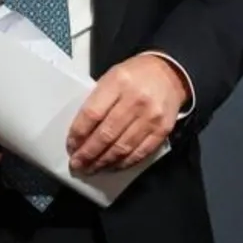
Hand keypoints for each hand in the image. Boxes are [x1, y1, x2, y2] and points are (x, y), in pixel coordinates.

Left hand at [66, 54, 188, 173]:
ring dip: (103, 162)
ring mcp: (151, 116)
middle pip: (106, 134)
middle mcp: (136, 100)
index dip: (78, 134)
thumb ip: (98, 100)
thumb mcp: (112, 76)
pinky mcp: (162, 130)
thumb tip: (81, 132)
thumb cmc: (137, 75)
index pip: (92, 114)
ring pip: (122, 147)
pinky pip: (139, 153)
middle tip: (77, 164)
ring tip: (91, 168)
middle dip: (88, 153)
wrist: (171, 74)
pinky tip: (112, 166)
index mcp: (118, 82)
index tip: (71, 146)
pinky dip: (123, 163)